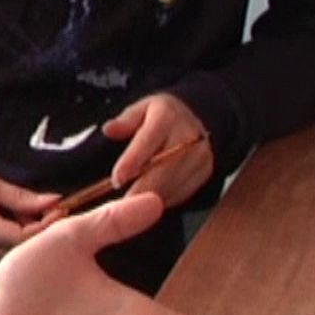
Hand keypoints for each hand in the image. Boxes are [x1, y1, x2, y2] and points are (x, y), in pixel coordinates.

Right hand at [0, 168, 58, 264]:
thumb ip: (22, 197)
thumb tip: (54, 202)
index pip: (20, 237)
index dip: (45, 227)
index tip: (60, 211)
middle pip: (19, 251)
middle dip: (41, 235)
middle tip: (53, 215)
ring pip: (13, 257)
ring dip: (29, 241)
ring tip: (33, 219)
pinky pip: (4, 258)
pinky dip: (17, 245)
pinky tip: (19, 228)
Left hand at [101, 93, 213, 210]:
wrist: (195, 120)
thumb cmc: (161, 117)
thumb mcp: (140, 110)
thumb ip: (125, 121)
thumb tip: (109, 129)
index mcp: (167, 116)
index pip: (147, 141)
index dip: (131, 162)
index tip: (117, 179)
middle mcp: (188, 136)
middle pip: (163, 170)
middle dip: (140, 190)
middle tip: (121, 205)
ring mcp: (199, 156)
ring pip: (172, 186)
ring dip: (150, 198)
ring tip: (131, 205)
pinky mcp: (204, 172)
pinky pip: (182, 193)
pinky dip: (163, 200)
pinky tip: (149, 201)